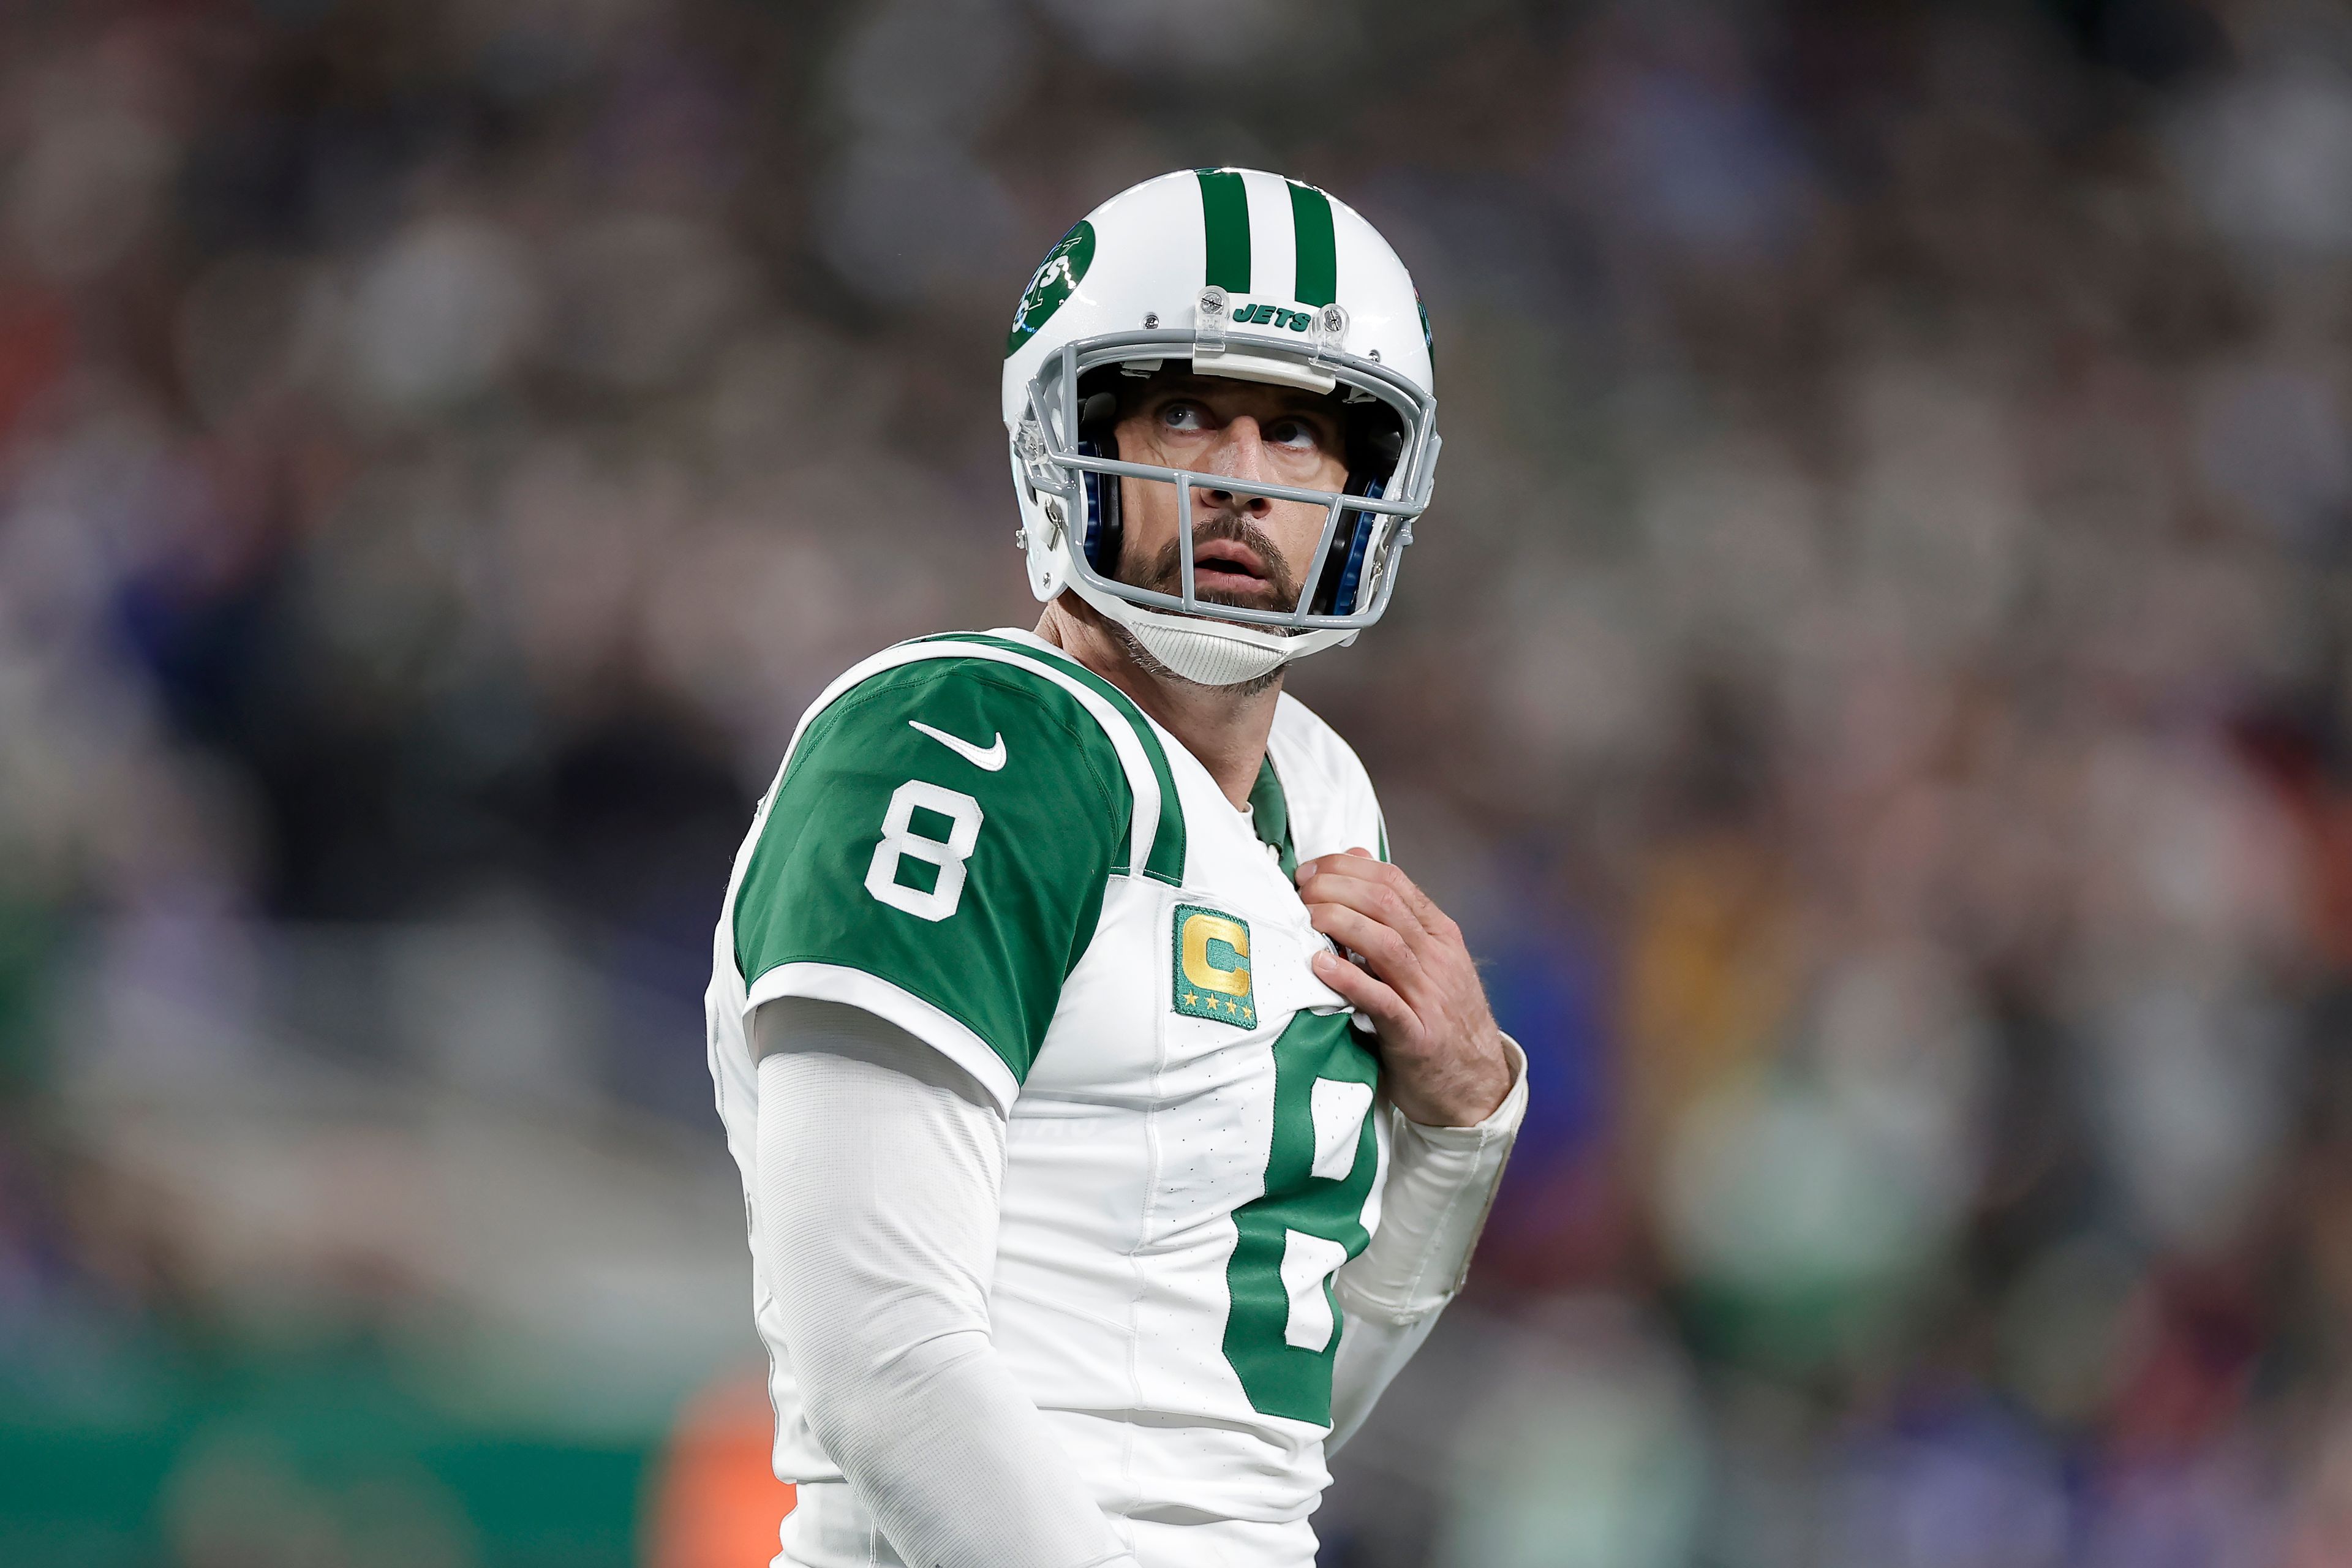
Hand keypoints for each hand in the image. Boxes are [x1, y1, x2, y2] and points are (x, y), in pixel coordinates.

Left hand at [1295, 848, 1512, 1127]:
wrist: (1475, 1085)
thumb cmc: (1439, 1018)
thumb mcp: (1426, 960)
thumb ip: (1395, 915)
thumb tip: (1358, 857)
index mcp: (1439, 935)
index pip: (1393, 881)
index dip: (1346, 868)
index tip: (1310, 871)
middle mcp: (1438, 958)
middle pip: (1384, 904)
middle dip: (1336, 888)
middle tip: (1300, 891)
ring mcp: (1430, 996)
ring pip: (1385, 944)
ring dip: (1339, 922)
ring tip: (1305, 918)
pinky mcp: (1416, 1035)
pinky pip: (1382, 1001)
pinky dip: (1350, 980)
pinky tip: (1321, 966)